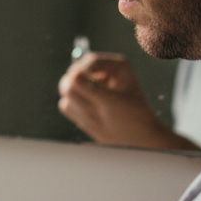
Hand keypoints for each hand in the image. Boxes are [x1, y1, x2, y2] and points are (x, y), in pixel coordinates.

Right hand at [57, 53, 186, 149]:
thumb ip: (92, 89)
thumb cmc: (132, 118)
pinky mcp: (79, 102)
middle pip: (74, 73)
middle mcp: (100, 73)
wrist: (135, 139)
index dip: (83, 73)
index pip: (91, 61)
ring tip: (97, 117)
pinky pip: (65, 105)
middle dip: (80, 93)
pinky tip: (91, 120)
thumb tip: (71, 78)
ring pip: (67, 90)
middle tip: (95, 109)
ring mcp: (88, 87)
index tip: (81, 87)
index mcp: (116, 67)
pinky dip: (75, 114)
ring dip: (79, 106)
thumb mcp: (113, 102)